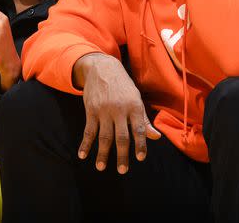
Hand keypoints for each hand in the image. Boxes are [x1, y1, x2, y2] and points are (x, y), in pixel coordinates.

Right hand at [75, 54, 160, 173]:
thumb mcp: (136, 98)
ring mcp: (104, 110)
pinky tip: (83, 154)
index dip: (141, 144)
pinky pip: (88, 130)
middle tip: (122, 170)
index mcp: (134, 106)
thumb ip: (144, 119)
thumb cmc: (123, 86)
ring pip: (104, 136)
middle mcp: (119, 109)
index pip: (139, 129)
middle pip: (121, 136)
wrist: (102, 68)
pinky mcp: (91, 110)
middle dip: (122, 154)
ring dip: (102, 153)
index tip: (140, 158)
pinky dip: (85, 143)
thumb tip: (156, 137)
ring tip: (101, 167)